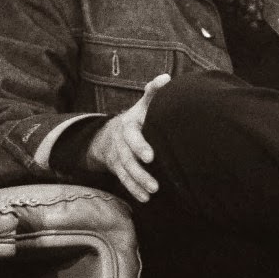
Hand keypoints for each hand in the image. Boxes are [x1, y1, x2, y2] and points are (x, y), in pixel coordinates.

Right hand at [84, 73, 171, 202]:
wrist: (112, 132)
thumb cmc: (138, 117)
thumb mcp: (143, 104)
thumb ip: (153, 92)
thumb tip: (166, 78)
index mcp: (128, 126)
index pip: (131, 136)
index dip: (139, 146)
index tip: (151, 157)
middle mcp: (120, 142)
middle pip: (127, 159)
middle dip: (140, 172)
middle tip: (155, 184)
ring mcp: (118, 157)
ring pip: (125, 172)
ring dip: (138, 184)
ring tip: (153, 193)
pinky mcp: (118, 168)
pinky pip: (124, 181)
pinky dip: (134, 191)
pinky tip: (146, 199)